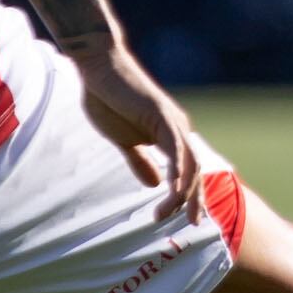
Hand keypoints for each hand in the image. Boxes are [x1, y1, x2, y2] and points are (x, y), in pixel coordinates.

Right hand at [70, 41, 201, 220]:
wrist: (97, 69)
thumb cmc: (108, 99)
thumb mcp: (125, 141)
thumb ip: (140, 161)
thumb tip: (154, 184)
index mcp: (169, 135)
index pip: (188, 171)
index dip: (191, 196)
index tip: (188, 220)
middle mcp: (178, 129)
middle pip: (195, 171)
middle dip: (195, 200)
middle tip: (190, 224)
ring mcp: (172, 121)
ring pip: (189, 164)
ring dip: (183, 192)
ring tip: (170, 214)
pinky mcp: (161, 115)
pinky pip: (175, 149)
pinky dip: (177, 171)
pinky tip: (174, 190)